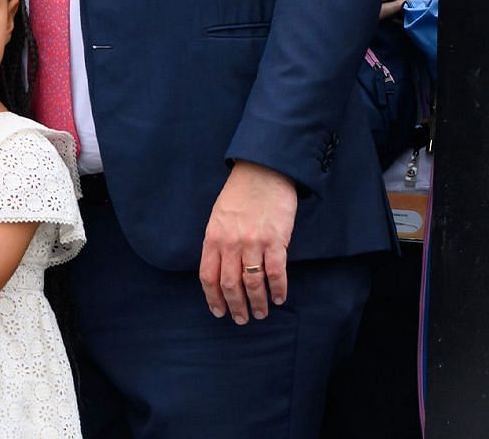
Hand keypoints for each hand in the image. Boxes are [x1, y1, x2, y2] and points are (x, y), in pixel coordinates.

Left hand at [200, 160, 297, 323]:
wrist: (264, 170)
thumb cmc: (241, 192)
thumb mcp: (218, 216)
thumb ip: (217, 242)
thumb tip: (220, 269)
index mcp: (213, 237)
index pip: (208, 277)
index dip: (213, 298)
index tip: (219, 312)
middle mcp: (231, 243)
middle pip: (230, 285)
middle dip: (235, 307)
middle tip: (241, 319)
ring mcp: (254, 242)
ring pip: (253, 283)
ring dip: (257, 302)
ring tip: (261, 313)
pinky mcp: (276, 240)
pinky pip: (276, 272)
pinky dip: (278, 289)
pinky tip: (279, 298)